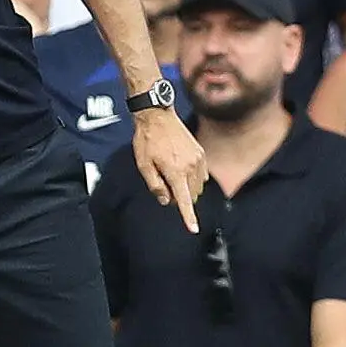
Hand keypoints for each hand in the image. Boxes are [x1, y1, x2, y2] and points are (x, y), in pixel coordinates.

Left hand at [132, 106, 206, 233]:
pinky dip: (192, 179)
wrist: (157, 117)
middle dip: (179, 197)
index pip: (183, 200)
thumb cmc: (146, 141)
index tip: (193, 229)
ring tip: (169, 173)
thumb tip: (165, 201)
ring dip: (186, 188)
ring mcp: (198, 160)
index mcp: (175, 172)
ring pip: (197, 186)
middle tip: (163, 185)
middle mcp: (191, 167)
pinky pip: (201, 175)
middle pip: (190, 195)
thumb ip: (155, 186)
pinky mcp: (201, 154)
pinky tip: (181, 170)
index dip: (188, 216)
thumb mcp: (143, 165)